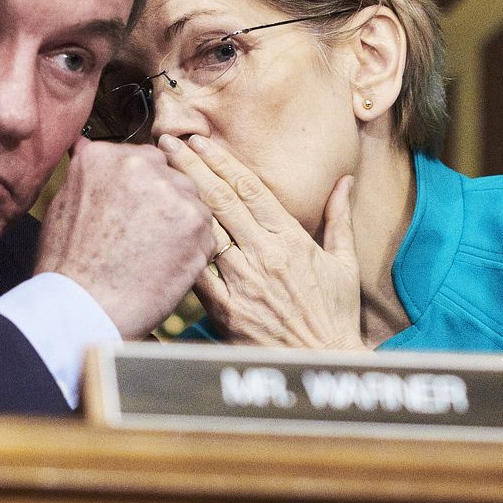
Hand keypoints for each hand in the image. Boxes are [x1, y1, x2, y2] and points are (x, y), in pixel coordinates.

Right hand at [36, 137, 211, 338]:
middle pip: (170, 174)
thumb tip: (86, 146)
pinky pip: (205, 230)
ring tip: (152, 254)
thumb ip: (85, 171)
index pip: (142, 159)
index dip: (141, 188)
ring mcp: (171, 191)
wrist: (84, 308)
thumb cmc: (68, 264)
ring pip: (190, 201)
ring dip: (180, 224)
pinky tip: (165, 266)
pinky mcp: (196, 222)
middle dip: (163, 201)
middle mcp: (139, 164)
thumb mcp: (62, 204)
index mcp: (104, 156)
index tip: (133, 211)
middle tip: (143, 236)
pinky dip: (192, 248)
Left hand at [161, 134, 362, 350]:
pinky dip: (178, 249)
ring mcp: (244, 283)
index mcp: (292, 239)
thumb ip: (339, 219)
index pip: (251, 188)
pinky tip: (158, 229)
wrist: (323, 363)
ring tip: (157, 176)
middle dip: (191, 167)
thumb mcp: (344, 264)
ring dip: (179, 200)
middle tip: (168, 143)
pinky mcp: (227, 310)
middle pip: (221, 201)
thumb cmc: (335, 315)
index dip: (221, 160)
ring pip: (204, 231)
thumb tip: (344, 181)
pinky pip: (197, 273)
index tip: (200, 140)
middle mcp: (265, 255)